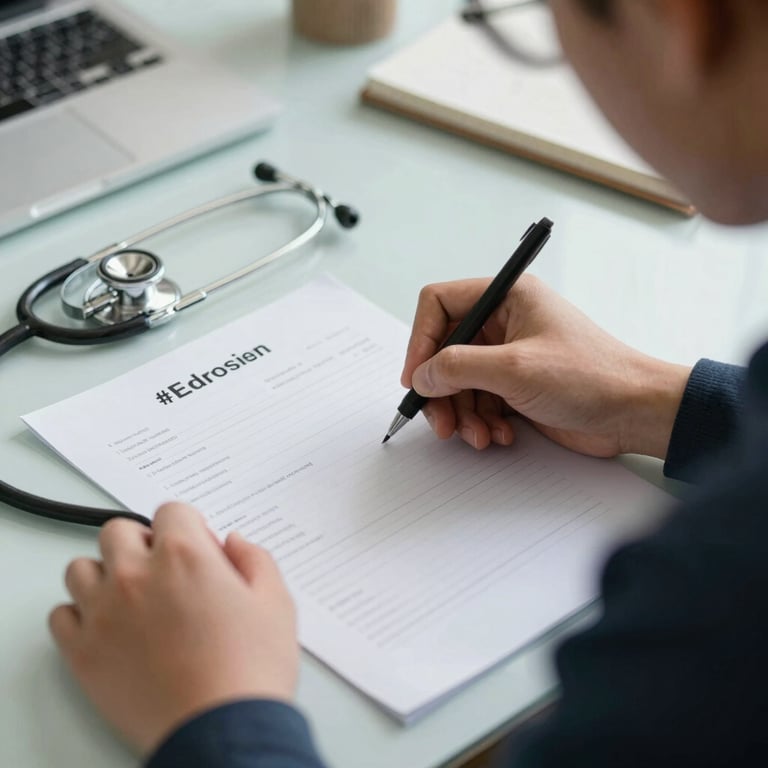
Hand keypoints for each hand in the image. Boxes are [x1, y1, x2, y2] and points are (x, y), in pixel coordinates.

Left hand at [49, 503, 298, 756]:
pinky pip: (61, 616)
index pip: (171, 511)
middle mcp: (137, 575)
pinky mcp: (83, 653)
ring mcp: (104, 613)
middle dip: (142, 542)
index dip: (189, 527)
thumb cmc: (251, 669)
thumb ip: (255, 558)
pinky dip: (80, 615)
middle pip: (118, 531)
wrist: (223, 730)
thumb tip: (234, 543)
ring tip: (131, 597)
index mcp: (186, 556)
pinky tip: (108, 627)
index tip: (198, 550)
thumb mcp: (276, 602)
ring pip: (81, 568)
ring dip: (104, 574)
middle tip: (163, 570)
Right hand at [402, 276, 690, 459]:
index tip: (416, 377)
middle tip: (441, 422)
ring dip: (462, 413)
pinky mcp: (516, 386)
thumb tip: (421, 375)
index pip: (440, 304)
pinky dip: (481, 422)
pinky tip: (500, 435)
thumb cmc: (591, 376)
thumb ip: (457, 368)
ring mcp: (509, 356)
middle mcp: (505, 322)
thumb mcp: (514, 369)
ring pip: (458, 382)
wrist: (635, 413)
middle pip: (445, 350)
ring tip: (479, 435)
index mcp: (507, 297)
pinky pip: (478, 401)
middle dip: (441, 390)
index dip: (421, 340)